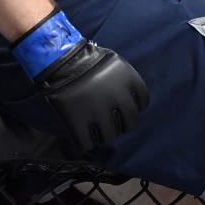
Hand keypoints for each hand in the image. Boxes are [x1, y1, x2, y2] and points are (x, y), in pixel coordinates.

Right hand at [11, 9, 148, 151]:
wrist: (61, 60)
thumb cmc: (89, 60)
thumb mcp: (115, 65)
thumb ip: (127, 83)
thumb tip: (133, 103)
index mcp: (128, 79)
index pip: (143, 102)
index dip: (135, 107)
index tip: (126, 109)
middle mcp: (118, 96)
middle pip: (131, 123)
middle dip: (123, 125)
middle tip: (114, 123)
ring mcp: (98, 111)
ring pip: (111, 136)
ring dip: (106, 135)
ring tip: (98, 129)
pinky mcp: (79, 123)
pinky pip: (88, 144)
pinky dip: (87, 143)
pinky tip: (85, 136)